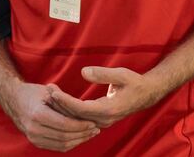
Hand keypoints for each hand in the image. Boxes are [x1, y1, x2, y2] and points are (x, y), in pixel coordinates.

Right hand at [0, 81, 99, 151]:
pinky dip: (70, 143)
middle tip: (95, 129)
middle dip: (83, 134)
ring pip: (62, 145)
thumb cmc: (32, 93)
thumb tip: (84, 114)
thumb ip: (65, 103)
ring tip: (90, 133)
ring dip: (79, 140)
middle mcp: (34, 129)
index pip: (65, 125)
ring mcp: (34, 138)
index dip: (81, 126)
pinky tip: (79, 137)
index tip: (93, 123)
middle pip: (65, 137)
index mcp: (37, 115)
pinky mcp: (36, 142)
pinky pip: (57, 147)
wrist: (14, 100)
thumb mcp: (48, 92)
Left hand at [49, 66, 163, 127]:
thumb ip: (102, 74)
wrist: (147, 94)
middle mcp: (104, 119)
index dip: (65, 101)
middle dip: (59, 104)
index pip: (80, 109)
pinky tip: (60, 101)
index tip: (52, 91)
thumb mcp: (121, 74)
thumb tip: (84, 72)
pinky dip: (69, 110)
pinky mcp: (100, 119)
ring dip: (63, 108)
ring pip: (77, 118)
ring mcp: (102, 121)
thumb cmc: (134, 82)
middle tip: (47, 90)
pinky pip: (81, 118)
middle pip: (76, 116)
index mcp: (108, 110)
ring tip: (49, 94)